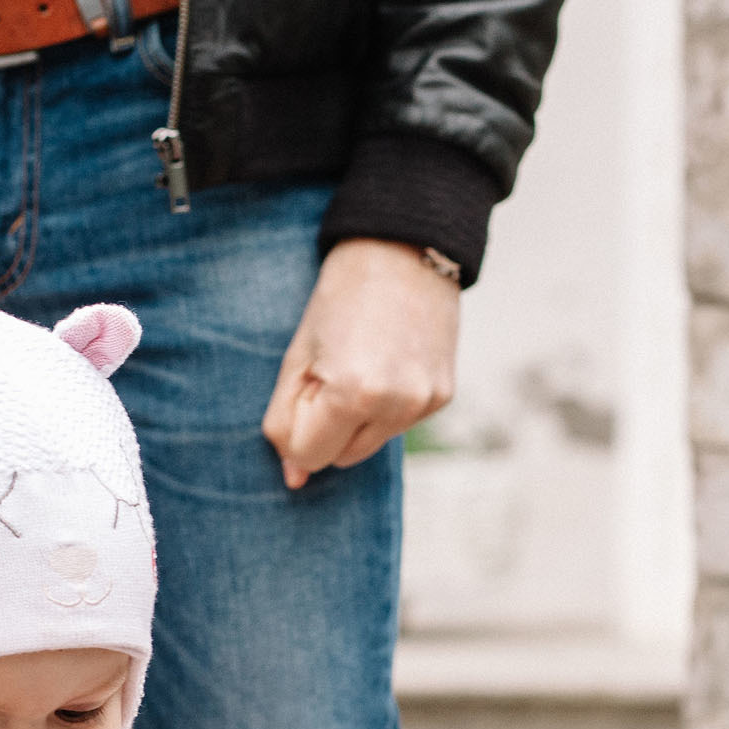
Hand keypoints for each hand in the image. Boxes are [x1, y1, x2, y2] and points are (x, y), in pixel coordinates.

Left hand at [261, 237, 458, 489]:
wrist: (405, 248)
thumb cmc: (340, 297)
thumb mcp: (298, 356)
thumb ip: (286, 420)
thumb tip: (295, 480)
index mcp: (353, 393)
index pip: (308, 455)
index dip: (297, 425)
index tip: (305, 384)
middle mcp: (397, 405)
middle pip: (339, 458)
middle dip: (325, 427)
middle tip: (331, 369)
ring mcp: (424, 403)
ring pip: (368, 446)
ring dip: (354, 420)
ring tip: (361, 363)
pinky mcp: (442, 397)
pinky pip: (396, 425)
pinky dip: (383, 406)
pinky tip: (387, 362)